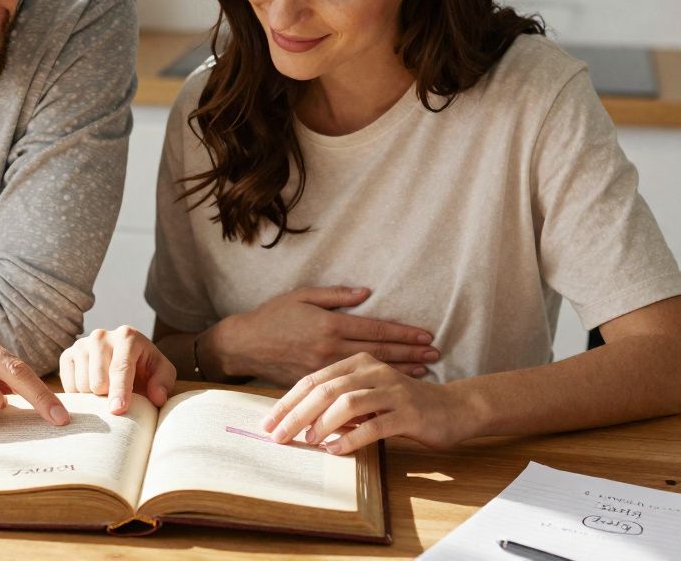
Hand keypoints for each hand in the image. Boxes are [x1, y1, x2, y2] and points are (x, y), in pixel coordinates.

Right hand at [58, 326, 175, 414]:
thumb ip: (163, 383)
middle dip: (108, 397)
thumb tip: (157, 397)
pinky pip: (69, 387)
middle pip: (98, 381)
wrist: (124, 359)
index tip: (118, 410)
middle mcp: (101, 336)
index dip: (120, 391)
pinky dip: (81, 395)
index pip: (120, 367)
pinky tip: (93, 388)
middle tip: (118, 396)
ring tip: (107, 390)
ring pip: (82, 386)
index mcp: (127, 336)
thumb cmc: (144, 368)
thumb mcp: (162, 373)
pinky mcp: (67, 355)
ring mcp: (81, 344)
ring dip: (95, 397)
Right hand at [211, 286, 437, 385]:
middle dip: (410, 354)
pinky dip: (373, 385)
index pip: (376, 330)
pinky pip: (351, 385)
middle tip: (435, 355)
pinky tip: (389, 386)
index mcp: (329, 325)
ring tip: (423, 370)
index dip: (404, 334)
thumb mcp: (302, 296)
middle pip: (379, 353)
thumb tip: (367, 293)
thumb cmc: (272, 315)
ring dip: (399, 370)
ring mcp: (324, 369)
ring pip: (369, 371)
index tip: (427, 336)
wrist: (245, 345)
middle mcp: (330, 349)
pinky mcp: (316, 382)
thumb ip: (336, 296)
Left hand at [262, 353, 475, 454]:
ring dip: (322, 424)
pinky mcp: (408, 412)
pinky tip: (336, 450)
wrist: (454, 408)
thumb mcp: (367, 398)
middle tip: (278, 435)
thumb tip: (301, 423)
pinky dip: (351, 439)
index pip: (313, 380)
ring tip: (307, 441)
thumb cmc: (402, 405)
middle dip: (296, 413)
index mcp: (358, 363)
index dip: (288, 401)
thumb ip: (339, 404)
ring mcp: (392, 390)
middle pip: (325, 390)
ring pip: (347, 403)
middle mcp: (373, 371)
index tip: (268, 422)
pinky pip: (374, 425)